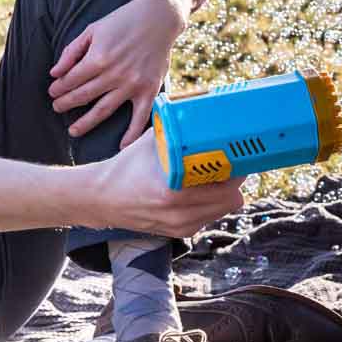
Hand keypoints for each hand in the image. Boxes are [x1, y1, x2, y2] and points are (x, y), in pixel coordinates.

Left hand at [49, 0, 186, 141]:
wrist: (158, 17)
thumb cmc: (122, 21)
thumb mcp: (92, 30)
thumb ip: (71, 52)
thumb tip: (54, 73)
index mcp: (98, 58)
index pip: (71, 81)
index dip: (58, 88)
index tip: (53, 92)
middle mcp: (114, 74)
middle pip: (83, 97)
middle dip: (66, 104)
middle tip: (57, 108)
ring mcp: (132, 85)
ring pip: (104, 111)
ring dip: (86, 123)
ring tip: (73, 130)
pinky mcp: (149, 90)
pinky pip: (140, 117)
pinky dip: (131, 133)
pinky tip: (121, 145)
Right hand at [88, 132, 249, 238]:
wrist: (101, 198)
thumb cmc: (126, 167)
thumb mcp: (152, 143)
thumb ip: (177, 129)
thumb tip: (199, 108)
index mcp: (174, 193)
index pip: (226, 187)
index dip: (239, 170)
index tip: (241, 155)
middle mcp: (180, 215)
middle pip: (232, 200)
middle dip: (235, 181)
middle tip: (232, 162)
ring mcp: (180, 227)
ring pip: (224, 210)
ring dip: (226, 193)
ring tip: (218, 174)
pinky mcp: (179, 232)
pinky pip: (210, 217)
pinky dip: (212, 203)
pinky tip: (202, 188)